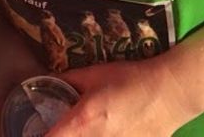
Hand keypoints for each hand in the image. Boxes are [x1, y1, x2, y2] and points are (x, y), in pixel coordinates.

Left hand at [48, 58, 193, 136]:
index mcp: (82, 122)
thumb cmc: (130, 79)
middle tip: (60, 127)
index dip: (37, 136)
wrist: (169, 92)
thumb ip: (69, 79)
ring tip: (86, 129)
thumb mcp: (95, 73)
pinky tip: (107, 131)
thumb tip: (49, 80)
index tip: (34, 131)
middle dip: (60, 135)